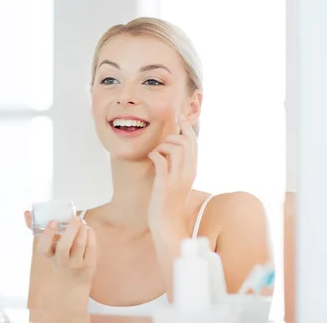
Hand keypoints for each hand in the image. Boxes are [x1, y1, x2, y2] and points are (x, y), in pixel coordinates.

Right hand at [30, 213, 96, 289]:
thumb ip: (39, 230)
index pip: (44, 247)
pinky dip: (90, 235)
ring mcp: (75, 264)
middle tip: (76, 217)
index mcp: (49, 255)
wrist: (71, 284)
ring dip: (82, 229)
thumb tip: (26, 212)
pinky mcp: (88, 265)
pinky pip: (91, 247)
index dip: (48, 234)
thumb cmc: (58, 258)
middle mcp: (61, 262)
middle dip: (71, 229)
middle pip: (64, 246)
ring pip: (80, 244)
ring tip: (82, 222)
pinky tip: (88, 230)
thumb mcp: (49, 248)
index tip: (53, 221)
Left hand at [147, 115, 197, 232]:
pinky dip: (154, 154)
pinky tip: (151, 158)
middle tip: (163, 143)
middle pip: (187, 142)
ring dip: (163, 145)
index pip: (194, 144)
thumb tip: (172, 150)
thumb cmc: (169, 203)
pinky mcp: (165, 185)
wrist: (167, 225)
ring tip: (156, 153)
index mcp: (192, 171)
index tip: (179, 119)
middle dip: (173, 135)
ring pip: (176, 148)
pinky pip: (161, 161)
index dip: (187, 128)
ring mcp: (177, 179)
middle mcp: (188, 173)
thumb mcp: (177, 182)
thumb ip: (178, 167)